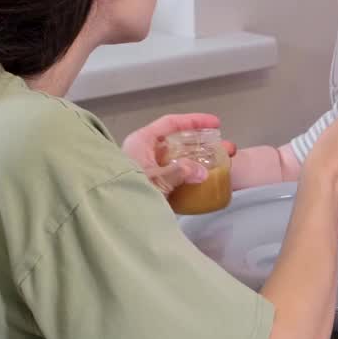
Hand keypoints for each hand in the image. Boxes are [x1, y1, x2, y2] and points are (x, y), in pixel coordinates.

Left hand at [122, 113, 237, 195]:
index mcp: (141, 142)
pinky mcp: (152, 187)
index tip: (216, 123)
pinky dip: (192, 177)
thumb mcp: (156, 179)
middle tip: (225, 148)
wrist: (111, 217)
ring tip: (224, 163)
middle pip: (179, 141)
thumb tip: (202, 171)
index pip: (170, 123)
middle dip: (204, 143)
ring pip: (180, 159)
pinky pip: (176, 176)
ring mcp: (149, 170)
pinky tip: (207, 181)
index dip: (194, 121)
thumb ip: (179, 172)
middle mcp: (144, 152)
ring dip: (202, 160)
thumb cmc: (127, 192)